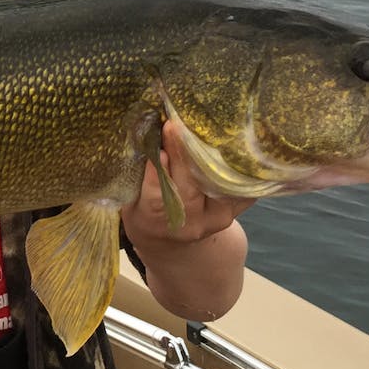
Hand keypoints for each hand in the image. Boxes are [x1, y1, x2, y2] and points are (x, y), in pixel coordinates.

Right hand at [121, 120, 250, 320]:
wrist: (175, 246)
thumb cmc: (144, 215)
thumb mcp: (129, 202)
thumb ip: (137, 176)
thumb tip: (145, 134)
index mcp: (153, 221)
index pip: (157, 195)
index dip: (158, 171)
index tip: (157, 149)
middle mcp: (187, 222)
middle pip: (189, 184)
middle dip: (182, 152)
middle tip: (175, 122)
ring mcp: (215, 217)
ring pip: (214, 181)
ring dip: (209, 151)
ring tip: (204, 123)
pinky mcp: (233, 211)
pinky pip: (238, 184)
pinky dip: (236, 162)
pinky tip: (230, 138)